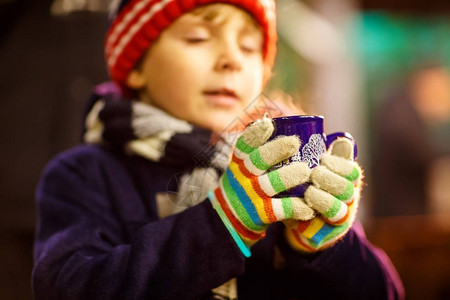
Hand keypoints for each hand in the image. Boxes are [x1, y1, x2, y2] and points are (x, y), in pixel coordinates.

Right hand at [209, 117, 313, 255]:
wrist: (230, 217)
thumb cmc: (245, 184)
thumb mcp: (242, 167)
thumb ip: (257, 151)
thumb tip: (284, 124)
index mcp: (239, 162)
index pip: (244, 145)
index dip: (255, 134)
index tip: (268, 124)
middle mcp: (243, 176)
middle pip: (257, 160)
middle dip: (276, 149)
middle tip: (294, 142)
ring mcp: (251, 195)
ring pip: (271, 183)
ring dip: (289, 176)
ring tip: (306, 170)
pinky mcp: (260, 213)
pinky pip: (280, 209)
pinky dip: (296, 207)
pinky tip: (308, 205)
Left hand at [285, 138, 361, 251]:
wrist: (304, 218)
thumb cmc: (312, 184)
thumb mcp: (320, 167)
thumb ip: (330, 154)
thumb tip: (343, 140)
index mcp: (347, 180)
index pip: (351, 171)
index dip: (339, 165)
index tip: (322, 159)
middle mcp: (347, 199)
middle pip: (347, 190)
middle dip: (331, 180)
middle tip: (314, 174)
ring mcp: (338, 217)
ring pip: (338, 210)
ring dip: (324, 200)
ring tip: (309, 192)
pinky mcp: (325, 232)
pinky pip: (322, 227)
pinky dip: (312, 218)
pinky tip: (301, 208)